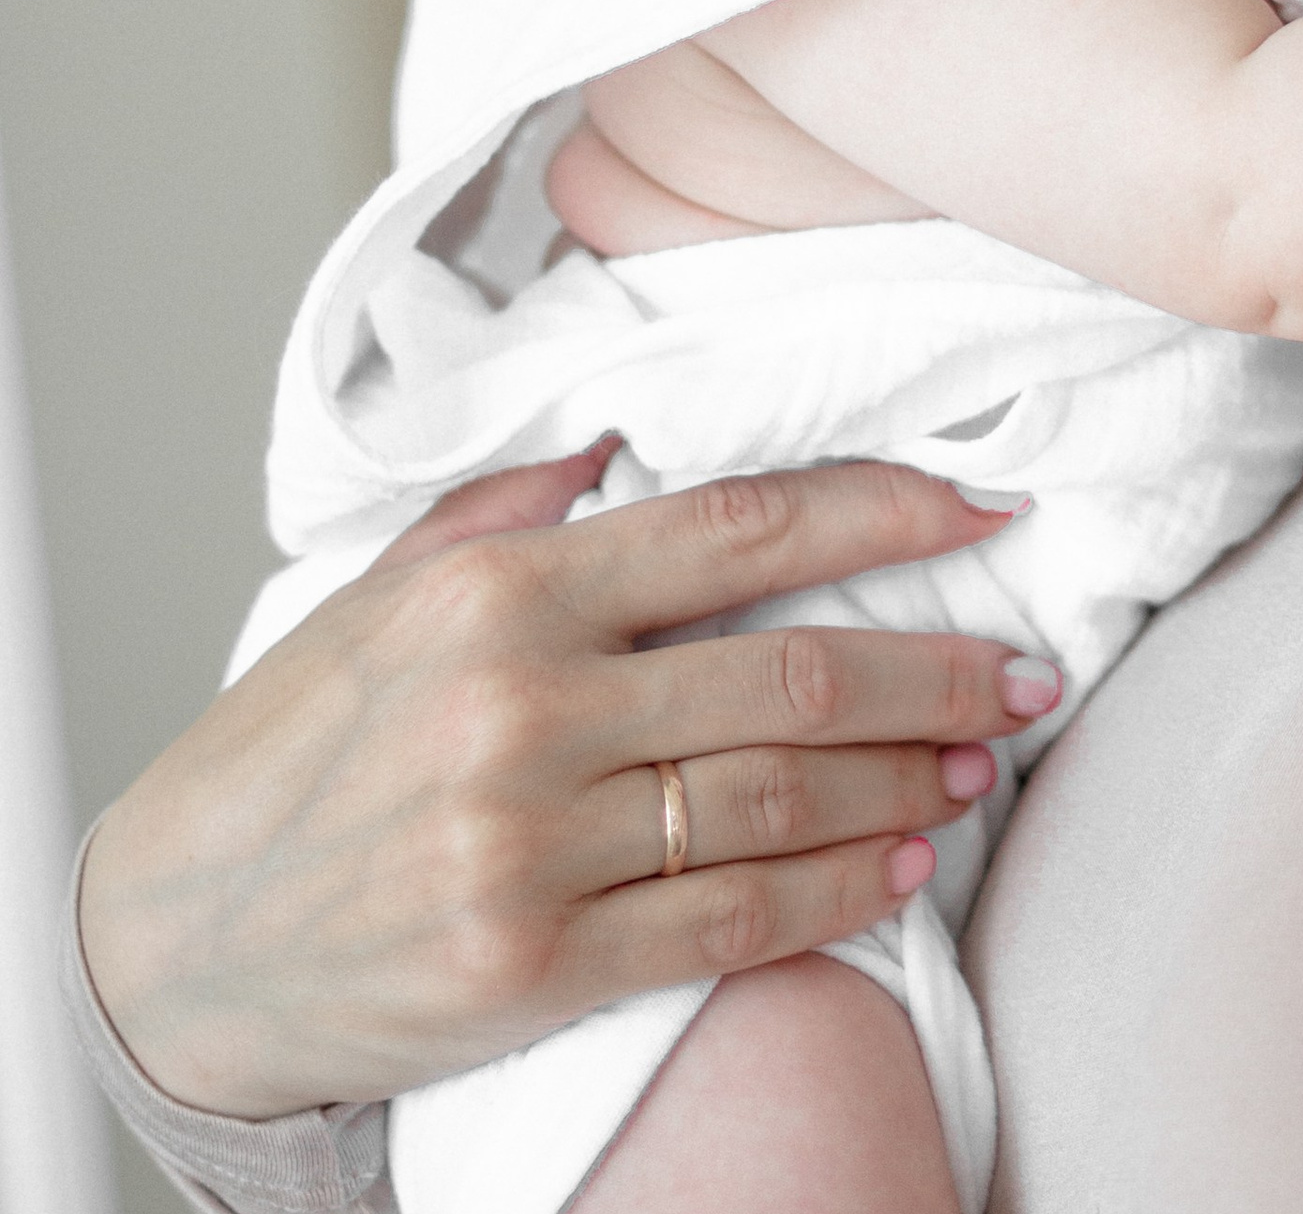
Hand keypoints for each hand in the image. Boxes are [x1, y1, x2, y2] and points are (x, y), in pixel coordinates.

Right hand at [79, 450, 1061, 1119]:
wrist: (166, 942)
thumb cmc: (290, 751)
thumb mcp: (380, 594)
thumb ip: (512, 510)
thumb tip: (628, 440)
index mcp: (501, 591)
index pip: (741, 527)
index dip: (887, 513)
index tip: (984, 506)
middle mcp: (524, 707)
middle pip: (793, 676)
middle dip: (941, 668)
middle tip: (1029, 667)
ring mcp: (528, 844)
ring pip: (782, 798)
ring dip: (909, 777)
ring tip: (981, 759)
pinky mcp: (530, 969)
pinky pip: (729, 919)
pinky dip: (836, 889)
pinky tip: (900, 864)